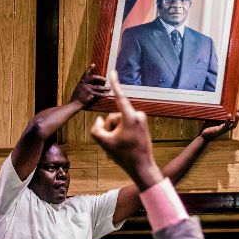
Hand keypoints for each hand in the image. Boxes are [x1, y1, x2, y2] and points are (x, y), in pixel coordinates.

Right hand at [69, 64, 109, 107]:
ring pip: (99, 87)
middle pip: (94, 77)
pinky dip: (103, 95)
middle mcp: (85, 84)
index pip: (86, 73)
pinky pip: (99, 94)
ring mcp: (88, 89)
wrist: (74, 103)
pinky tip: (106, 95)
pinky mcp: (90, 94)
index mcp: (82, 82)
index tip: (93, 64)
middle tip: (105, 80)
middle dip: (101, 78)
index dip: (90, 68)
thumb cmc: (76, 97)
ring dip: (105, 88)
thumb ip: (83, 85)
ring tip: (109, 88)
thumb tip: (89, 83)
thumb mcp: (78, 88)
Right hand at [90, 71, 162, 189]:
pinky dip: (120, 134)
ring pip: (119, 122)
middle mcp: (138, 115)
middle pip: (114, 117)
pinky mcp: (142, 126)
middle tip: (113, 145)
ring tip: (118, 147)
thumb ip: (96, 128)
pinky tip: (122, 147)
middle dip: (110, 129)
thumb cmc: (124, 155)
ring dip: (115, 133)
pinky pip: (125, 126)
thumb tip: (100, 119)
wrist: (142, 167)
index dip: (115, 84)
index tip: (113, 72)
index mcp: (130, 116)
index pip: (120, 97)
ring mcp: (141, 120)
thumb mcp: (104, 142)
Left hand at [199, 108, 238, 141]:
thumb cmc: (208, 126)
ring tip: (238, 113)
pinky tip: (229, 115)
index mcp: (225, 124)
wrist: (203, 135)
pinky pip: (226, 125)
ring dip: (236, 119)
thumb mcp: (212, 118)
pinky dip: (228, 120)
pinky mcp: (220, 130)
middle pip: (235, 121)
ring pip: (233, 125)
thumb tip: (215, 104)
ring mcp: (224, 129)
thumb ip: (214, 112)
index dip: (237, 113)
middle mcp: (226, 127)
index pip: (233, 118)